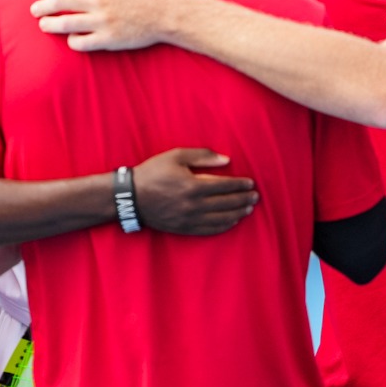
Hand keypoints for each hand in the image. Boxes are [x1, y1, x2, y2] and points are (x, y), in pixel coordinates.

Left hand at [32, 0, 176, 51]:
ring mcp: (101, 22)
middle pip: (59, 2)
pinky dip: (72, 41)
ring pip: (65, 24)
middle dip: (42, 6)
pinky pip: (82, 43)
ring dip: (50, 25)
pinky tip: (71, 40)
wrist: (168, 13)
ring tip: (43, 25)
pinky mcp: (108, 40)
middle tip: (35, 10)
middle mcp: (97, 1)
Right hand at [131, 148, 257, 235]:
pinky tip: (232, 221)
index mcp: (193, 185)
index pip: (225, 186)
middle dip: (243, 199)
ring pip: (221, 218)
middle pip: (227, 203)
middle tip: (255, 197)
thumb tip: (226, 160)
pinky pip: (210, 230)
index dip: (240, 185)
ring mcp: (189, 219)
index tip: (251, 183)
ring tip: (248, 209)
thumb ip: (202, 156)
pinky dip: (224, 226)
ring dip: (237, 213)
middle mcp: (194, 205)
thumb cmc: (152, 173)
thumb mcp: (175, 156)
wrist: (130, 197)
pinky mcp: (184, 228)